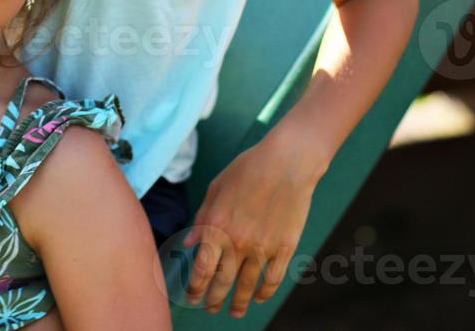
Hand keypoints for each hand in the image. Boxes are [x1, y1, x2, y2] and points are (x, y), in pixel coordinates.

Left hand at [181, 130, 324, 318]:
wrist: (286, 162)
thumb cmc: (247, 169)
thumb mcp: (215, 189)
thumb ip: (201, 218)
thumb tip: (188, 242)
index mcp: (216, 227)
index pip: (201, 269)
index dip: (195, 288)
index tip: (191, 298)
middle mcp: (237, 243)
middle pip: (222, 283)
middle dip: (213, 300)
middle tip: (210, 309)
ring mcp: (262, 248)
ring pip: (248, 286)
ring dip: (239, 303)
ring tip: (235, 312)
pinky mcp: (284, 248)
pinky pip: (273, 279)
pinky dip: (265, 292)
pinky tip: (259, 297)